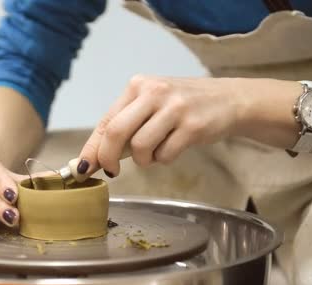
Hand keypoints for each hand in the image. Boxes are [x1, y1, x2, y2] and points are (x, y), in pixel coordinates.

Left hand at [76, 75, 247, 176]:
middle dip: (108, 158)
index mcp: (137, 86)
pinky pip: (165, 155)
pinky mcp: (193, 126)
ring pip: (141, 147)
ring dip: (144, 160)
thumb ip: (124, 126)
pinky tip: (174, 147)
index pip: (106, 121)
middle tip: (112, 172)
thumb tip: (93, 159)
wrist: (229, 100)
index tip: (82, 168)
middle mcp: (154, 92)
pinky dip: (164, 159)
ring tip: (155, 152)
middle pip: (117, 132)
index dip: (92, 148)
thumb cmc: (182, 106)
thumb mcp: (150, 105)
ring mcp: (175, 108)